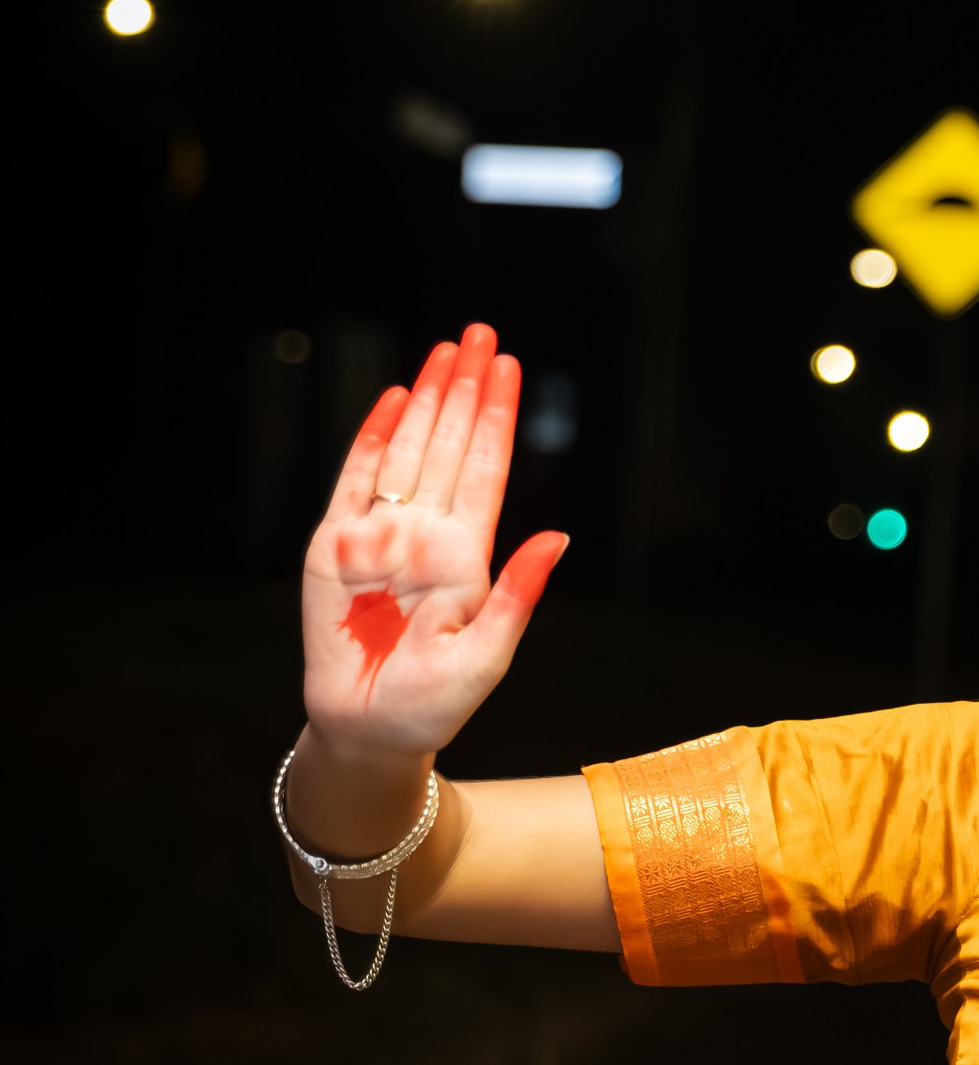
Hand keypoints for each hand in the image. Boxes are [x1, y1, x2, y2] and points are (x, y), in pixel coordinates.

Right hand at [299, 326, 567, 761]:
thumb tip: (559, 536)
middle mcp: (426, 536)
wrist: (367, 731)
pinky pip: (356, 481)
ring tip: (447, 350)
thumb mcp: (487, 656)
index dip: (497, 419)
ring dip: (427, 400)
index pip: (486, 472)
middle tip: (481, 333)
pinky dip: (374, 439)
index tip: (511, 369)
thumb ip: (518, 595)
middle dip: (466, 390)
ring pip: (409, 451)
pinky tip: (395, 399)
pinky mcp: (333, 547)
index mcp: (466, 557)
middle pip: (451, 447)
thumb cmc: (433, 704)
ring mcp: (380, 537)